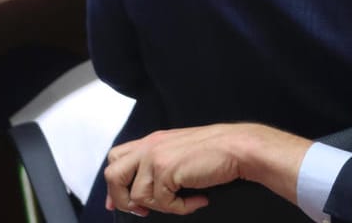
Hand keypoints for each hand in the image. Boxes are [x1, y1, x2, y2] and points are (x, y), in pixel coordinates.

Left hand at [104, 123, 304, 216]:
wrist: (238, 148)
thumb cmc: (215, 151)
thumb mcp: (179, 151)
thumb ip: (157, 164)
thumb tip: (139, 195)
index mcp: (151, 141)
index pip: (116, 159)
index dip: (114, 184)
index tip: (120, 202)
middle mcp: (149, 146)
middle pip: (113, 175)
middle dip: (122, 199)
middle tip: (143, 210)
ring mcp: (156, 157)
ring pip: (137, 195)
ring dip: (161, 206)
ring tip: (183, 202)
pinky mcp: (166, 170)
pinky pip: (162, 203)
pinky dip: (181, 208)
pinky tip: (198, 200)